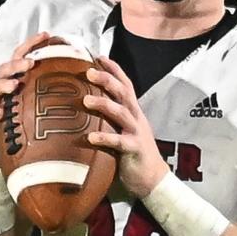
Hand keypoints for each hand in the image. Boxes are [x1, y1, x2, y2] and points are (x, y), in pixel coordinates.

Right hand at [0, 32, 54, 165]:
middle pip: (5, 69)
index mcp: (15, 82)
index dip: (32, 45)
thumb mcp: (40, 110)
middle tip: (30, 64)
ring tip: (15, 84)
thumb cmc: (25, 130)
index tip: (47, 35)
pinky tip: (0, 112)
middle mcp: (1, 90)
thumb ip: (54, 96)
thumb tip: (86, 84)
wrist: (4, 155)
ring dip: (4, 84)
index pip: (22, 58)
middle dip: (17, 64)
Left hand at [84, 56, 169, 197]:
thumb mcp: (121, 130)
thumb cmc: (131, 154)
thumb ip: (108, 119)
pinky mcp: (134, 150)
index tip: (97, 55)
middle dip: (107, 79)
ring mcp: (136, 133)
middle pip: (123, 92)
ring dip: (103, 104)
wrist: (153, 179)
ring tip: (86, 99)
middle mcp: (135, 118)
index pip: (125, 84)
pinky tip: (90, 137)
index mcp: (132, 112)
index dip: (113, 69)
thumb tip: (83, 107)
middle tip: (88, 70)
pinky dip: (105, 138)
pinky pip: (119, 142)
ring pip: (121, 113)